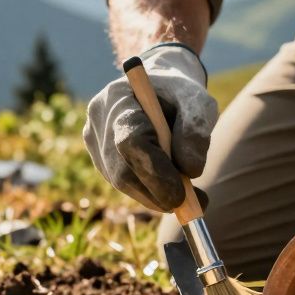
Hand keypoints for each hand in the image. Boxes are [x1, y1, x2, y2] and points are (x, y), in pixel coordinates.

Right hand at [84, 43, 217, 211]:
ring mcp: (95, 142)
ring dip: (156, 195)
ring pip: (122, 183)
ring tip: (189, 192)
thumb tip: (191, 171)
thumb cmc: (181, 95)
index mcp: (119, 97)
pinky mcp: (101, 160)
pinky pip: (124, 185)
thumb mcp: (198, 103)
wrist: (162, 90)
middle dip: (158, 192)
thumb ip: (196, 131)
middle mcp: (99, 120)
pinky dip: (150, 192)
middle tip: (194, 204)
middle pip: (122, 170)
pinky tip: (170, 184)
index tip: (181, 195)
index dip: (155, 172)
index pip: (130, 141)